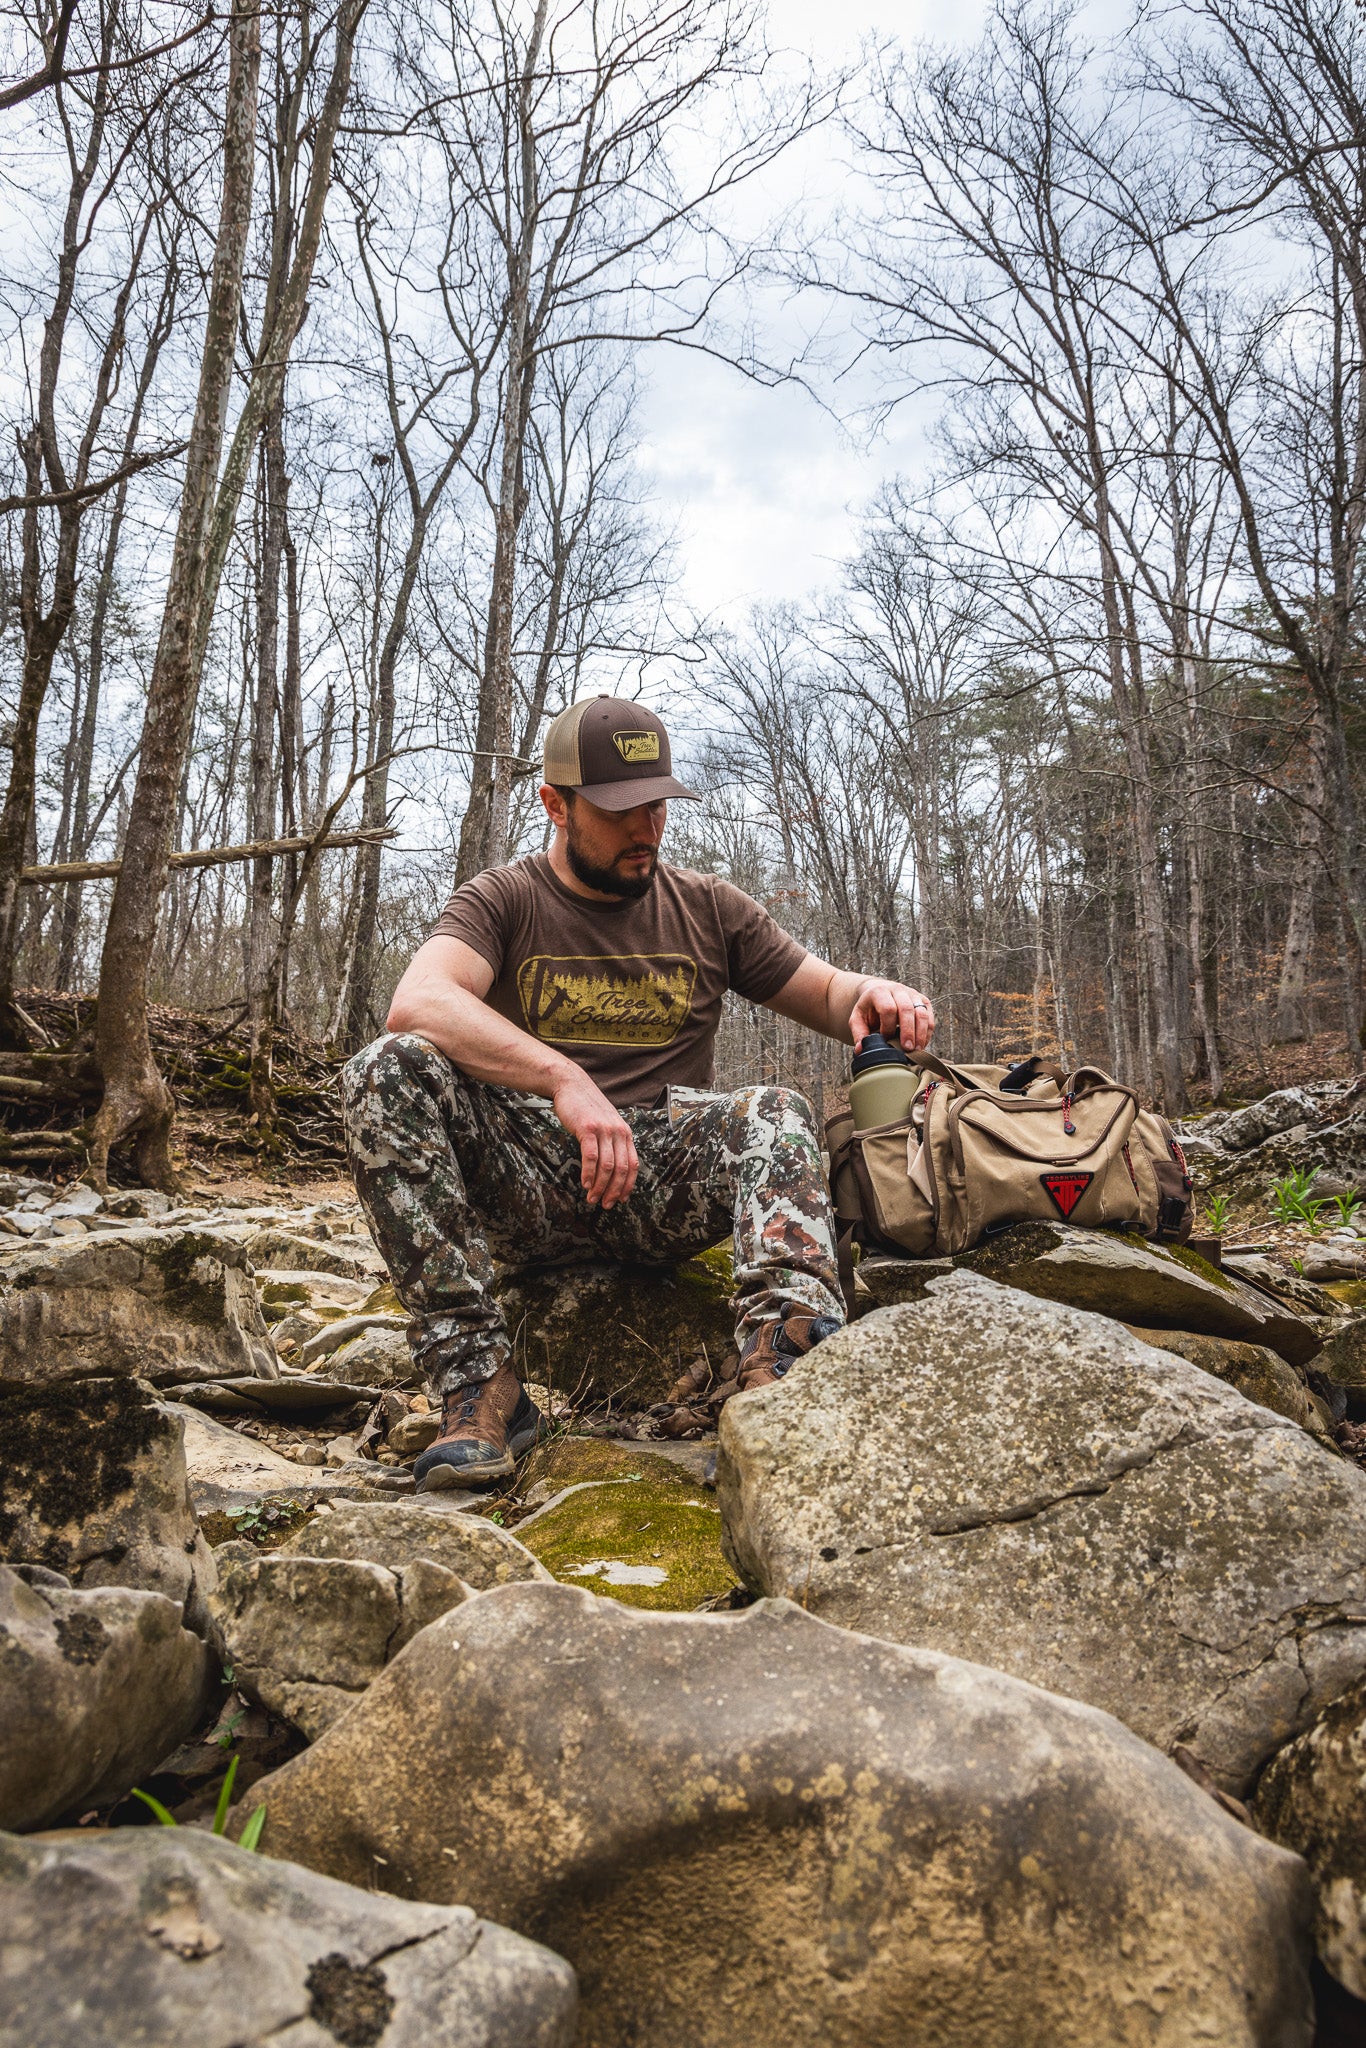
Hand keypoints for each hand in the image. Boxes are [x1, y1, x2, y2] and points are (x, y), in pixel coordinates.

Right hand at [551, 1071, 638, 1209]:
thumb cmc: (586, 1108)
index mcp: (625, 1133)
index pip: (633, 1164)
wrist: (571, 1085)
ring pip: (607, 1166)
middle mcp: (619, 1132)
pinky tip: (585, 1184)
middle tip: (605, 1205)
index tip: (620, 1200)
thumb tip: (612, 1168)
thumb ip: (611, 1141)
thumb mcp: (606, 1123)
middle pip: (622, 1169)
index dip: (628, 1185)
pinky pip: (591, 1156)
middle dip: (614, 1190)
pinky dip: (589, 1173)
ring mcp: (604, 1130)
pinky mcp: (588, 1128)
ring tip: (592, 1198)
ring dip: (600, 1186)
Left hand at [848, 978, 935, 1053]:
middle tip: (907, 1049)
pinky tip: (922, 1044)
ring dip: (921, 1033)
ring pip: (922, 1013)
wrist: (880, 993)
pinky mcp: (923, 1001)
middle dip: (908, 1031)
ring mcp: (913, 994)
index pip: (888, 1008)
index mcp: (880, 992)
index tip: (885, 1039)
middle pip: (907, 1009)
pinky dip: (927, 1032)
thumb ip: (858, 1033)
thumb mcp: (858, 1018)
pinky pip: (929, 1017)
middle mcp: (898, 990)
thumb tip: (860, 1050)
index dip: (887, 1026)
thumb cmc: (869, 1008)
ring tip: (916, 1050)